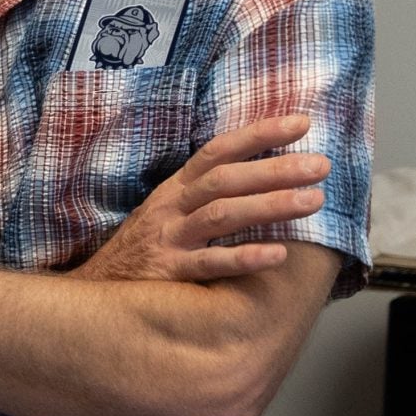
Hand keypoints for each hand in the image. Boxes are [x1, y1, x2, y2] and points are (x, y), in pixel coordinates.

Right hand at [81, 113, 328, 283]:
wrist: (95, 292)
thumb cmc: (144, 252)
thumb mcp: (167, 214)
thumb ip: (205, 196)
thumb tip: (265, 177)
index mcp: (175, 190)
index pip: (217, 152)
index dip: (258, 134)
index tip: (301, 122)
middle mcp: (171, 208)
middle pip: (224, 180)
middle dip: (274, 169)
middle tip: (320, 165)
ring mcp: (168, 239)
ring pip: (221, 214)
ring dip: (269, 205)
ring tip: (313, 201)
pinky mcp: (167, 272)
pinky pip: (209, 263)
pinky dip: (244, 257)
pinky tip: (277, 254)